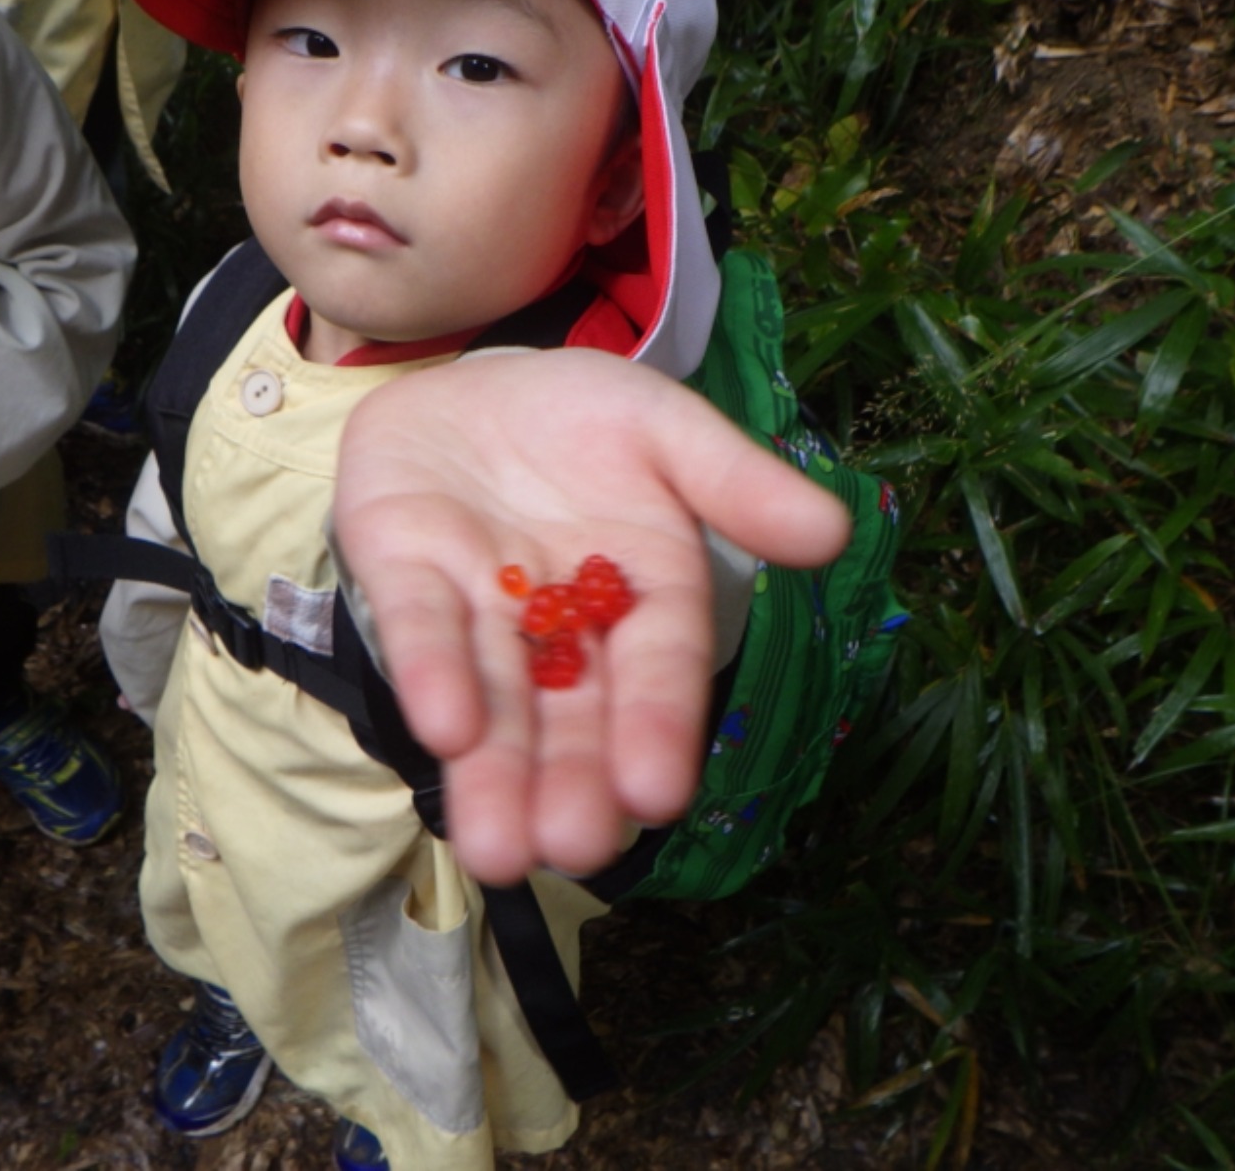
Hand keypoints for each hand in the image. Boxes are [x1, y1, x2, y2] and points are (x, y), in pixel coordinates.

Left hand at [333, 349, 852, 885]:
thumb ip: (738, 481)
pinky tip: (443, 731)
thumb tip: (834, 532)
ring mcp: (478, 605)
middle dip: (569, 781)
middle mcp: (561, 622)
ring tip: (496, 851)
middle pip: (570, 712)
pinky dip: (429, 674)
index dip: (658, 725)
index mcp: (643, 592)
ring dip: (492, 773)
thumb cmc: (585, 417)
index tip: (658, 793)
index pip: (657, 666)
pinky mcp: (401, 572)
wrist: (475, 383)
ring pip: (490, 698)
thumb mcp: (668, 429)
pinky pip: (416, 626)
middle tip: (569, 850)